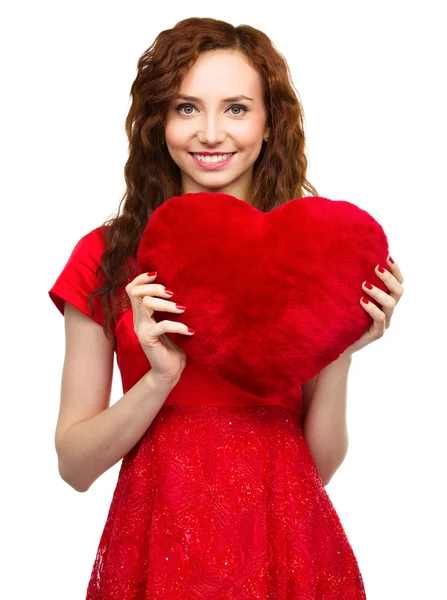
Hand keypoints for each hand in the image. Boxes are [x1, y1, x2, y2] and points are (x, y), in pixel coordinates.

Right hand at [125, 271, 193, 385]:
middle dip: (155, 288)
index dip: (141, 278)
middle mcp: (138, 319)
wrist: (170, 371)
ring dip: (167, 304)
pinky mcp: (148, 340)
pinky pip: (161, 325)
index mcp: (142, 313)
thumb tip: (185, 286)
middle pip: (137, 292)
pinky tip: (190, 330)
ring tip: (183, 309)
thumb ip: (171, 307)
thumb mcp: (172, 321)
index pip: (132, 289)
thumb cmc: (175, 345)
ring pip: (146, 304)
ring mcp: (141, 329)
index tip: (157, 274)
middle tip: (173, 293)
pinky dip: (178, 326)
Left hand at [343, 255, 404, 356]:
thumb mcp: (350, 297)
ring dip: (379, 292)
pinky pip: (380, 319)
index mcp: (385, 300)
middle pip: (398, 291)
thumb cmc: (342, 315)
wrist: (336, 341)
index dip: (395, 270)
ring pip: (390, 304)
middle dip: (388, 278)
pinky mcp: (377, 333)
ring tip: (364, 285)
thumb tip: (348, 260)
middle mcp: (387, 310)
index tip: (386, 257)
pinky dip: (372, 308)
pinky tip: (362, 301)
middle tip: (375, 269)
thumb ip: (355, 284)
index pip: (397, 282)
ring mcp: (384, 322)